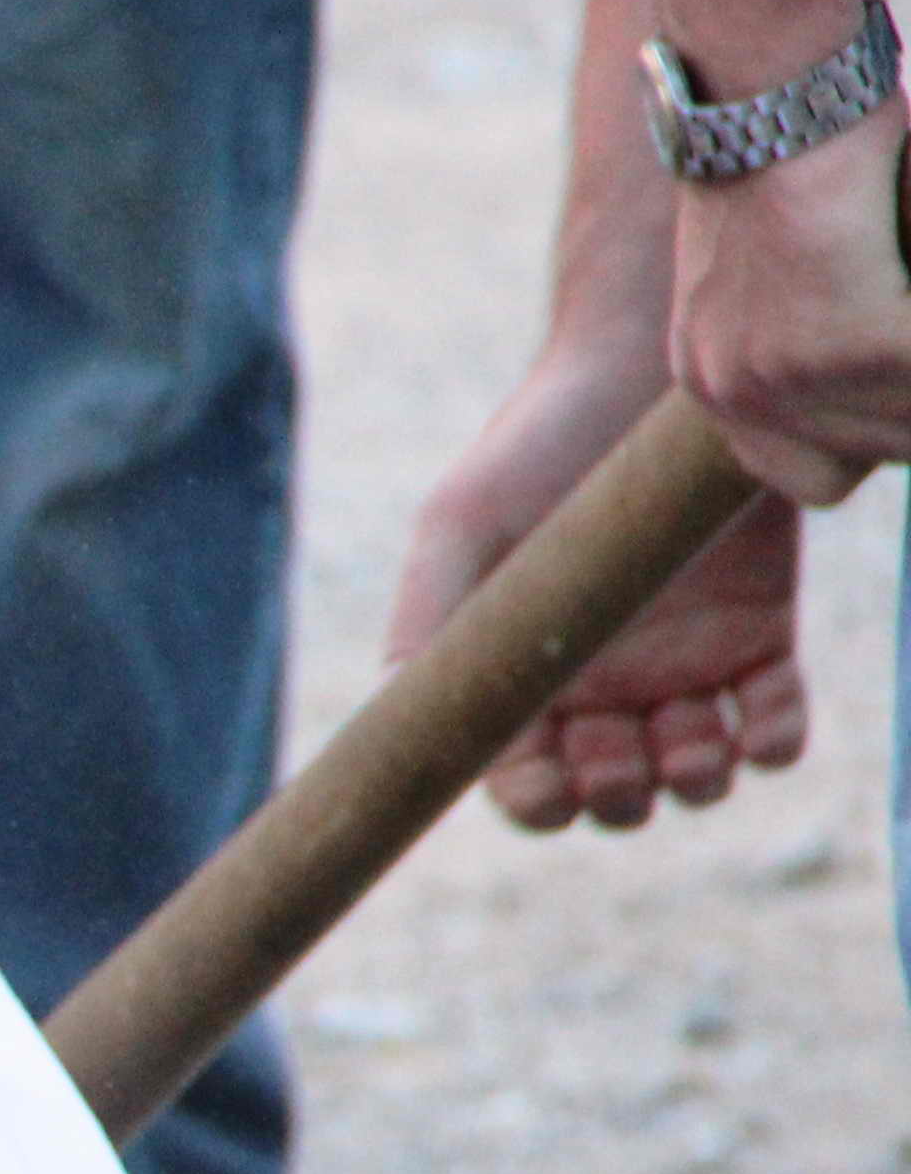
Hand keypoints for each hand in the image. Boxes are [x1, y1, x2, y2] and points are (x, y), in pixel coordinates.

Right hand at [388, 343, 802, 831]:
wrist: (645, 368)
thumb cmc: (539, 444)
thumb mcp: (459, 527)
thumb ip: (426, 619)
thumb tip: (398, 709)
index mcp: (530, 676)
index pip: (526, 783)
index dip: (538, 804)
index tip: (553, 788)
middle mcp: (605, 687)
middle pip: (614, 795)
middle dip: (617, 796)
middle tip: (624, 749)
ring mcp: (687, 665)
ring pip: (695, 776)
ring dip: (693, 780)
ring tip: (690, 734)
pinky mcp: (762, 636)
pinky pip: (773, 729)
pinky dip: (771, 746)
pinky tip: (755, 723)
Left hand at [671, 90, 910, 508]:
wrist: (774, 79)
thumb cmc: (797, 143)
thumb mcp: (783, 261)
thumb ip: (818, 328)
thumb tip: (885, 370)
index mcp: (710, 375)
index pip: (809, 475)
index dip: (876, 438)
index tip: (899, 390)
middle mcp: (730, 389)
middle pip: (878, 450)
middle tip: (905, 324)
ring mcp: (785, 374)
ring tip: (904, 288)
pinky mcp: (851, 343)